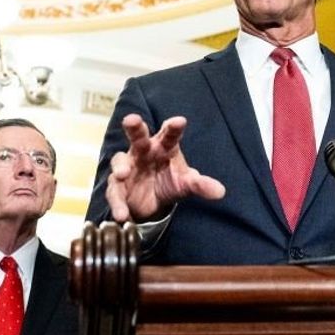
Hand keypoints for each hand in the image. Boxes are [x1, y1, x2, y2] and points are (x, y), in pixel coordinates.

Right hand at [105, 114, 224, 221]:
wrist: (154, 201)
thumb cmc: (170, 180)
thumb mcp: (186, 183)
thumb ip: (201, 185)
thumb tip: (221, 192)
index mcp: (164, 146)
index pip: (169, 134)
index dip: (173, 127)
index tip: (180, 121)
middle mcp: (143, 151)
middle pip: (137, 136)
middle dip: (134, 127)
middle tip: (131, 119)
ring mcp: (128, 167)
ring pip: (120, 161)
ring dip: (120, 166)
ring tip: (123, 174)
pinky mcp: (118, 186)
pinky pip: (114, 192)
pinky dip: (117, 202)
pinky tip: (122, 214)